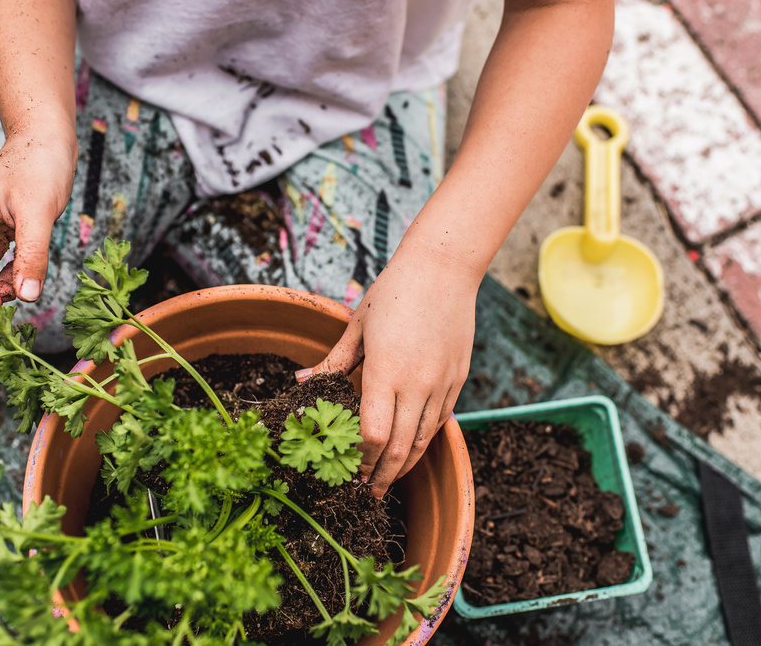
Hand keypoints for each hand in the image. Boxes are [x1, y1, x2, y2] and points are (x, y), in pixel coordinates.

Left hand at [302, 241, 479, 497]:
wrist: (444, 268)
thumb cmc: (394, 291)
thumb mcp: (357, 325)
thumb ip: (333, 361)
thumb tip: (302, 383)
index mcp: (385, 372)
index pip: (372, 435)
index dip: (360, 461)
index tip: (349, 473)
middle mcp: (416, 384)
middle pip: (398, 448)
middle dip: (381, 476)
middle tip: (368, 493)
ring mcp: (441, 384)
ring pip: (423, 440)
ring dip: (404, 465)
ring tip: (388, 480)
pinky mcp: (457, 379)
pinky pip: (440, 421)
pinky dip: (424, 441)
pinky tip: (411, 449)